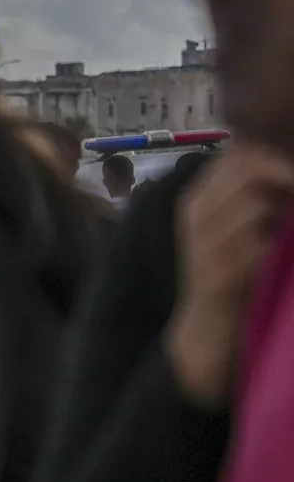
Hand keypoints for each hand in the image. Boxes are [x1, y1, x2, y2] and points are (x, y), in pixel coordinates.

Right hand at [168, 144, 293, 406]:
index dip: (276, 156)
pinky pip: (260, 244)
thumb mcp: (229, 227)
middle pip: (247, 168)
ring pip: (257, 204)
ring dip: (284, 215)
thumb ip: (247, 197)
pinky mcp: (220, 271)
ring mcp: (205, 242)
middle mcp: (196, 213)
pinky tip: (278, 256)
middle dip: (286, 175)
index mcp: (198, 198)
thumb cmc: (228, 273)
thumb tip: (285, 167)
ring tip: (286, 230)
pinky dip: (277, 247)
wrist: (206, 328)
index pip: (238, 153)